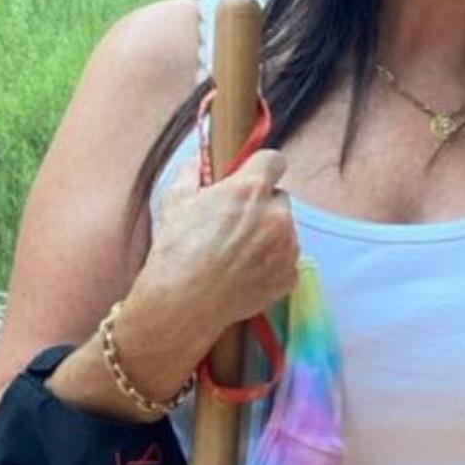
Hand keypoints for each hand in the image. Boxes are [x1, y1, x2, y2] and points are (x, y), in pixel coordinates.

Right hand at [130, 147, 300, 359]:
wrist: (182, 303)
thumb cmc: (176, 251)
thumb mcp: (175, 201)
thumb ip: (192, 173)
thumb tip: (200, 161)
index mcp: (251, 190)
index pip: (274, 160)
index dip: (260, 167)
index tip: (250, 176)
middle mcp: (277, 215)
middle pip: (279, 198)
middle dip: (261, 206)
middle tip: (234, 224)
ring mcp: (287, 248)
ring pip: (284, 231)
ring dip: (267, 236)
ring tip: (235, 254)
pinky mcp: (289, 276)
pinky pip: (285, 260)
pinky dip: (270, 264)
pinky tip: (243, 273)